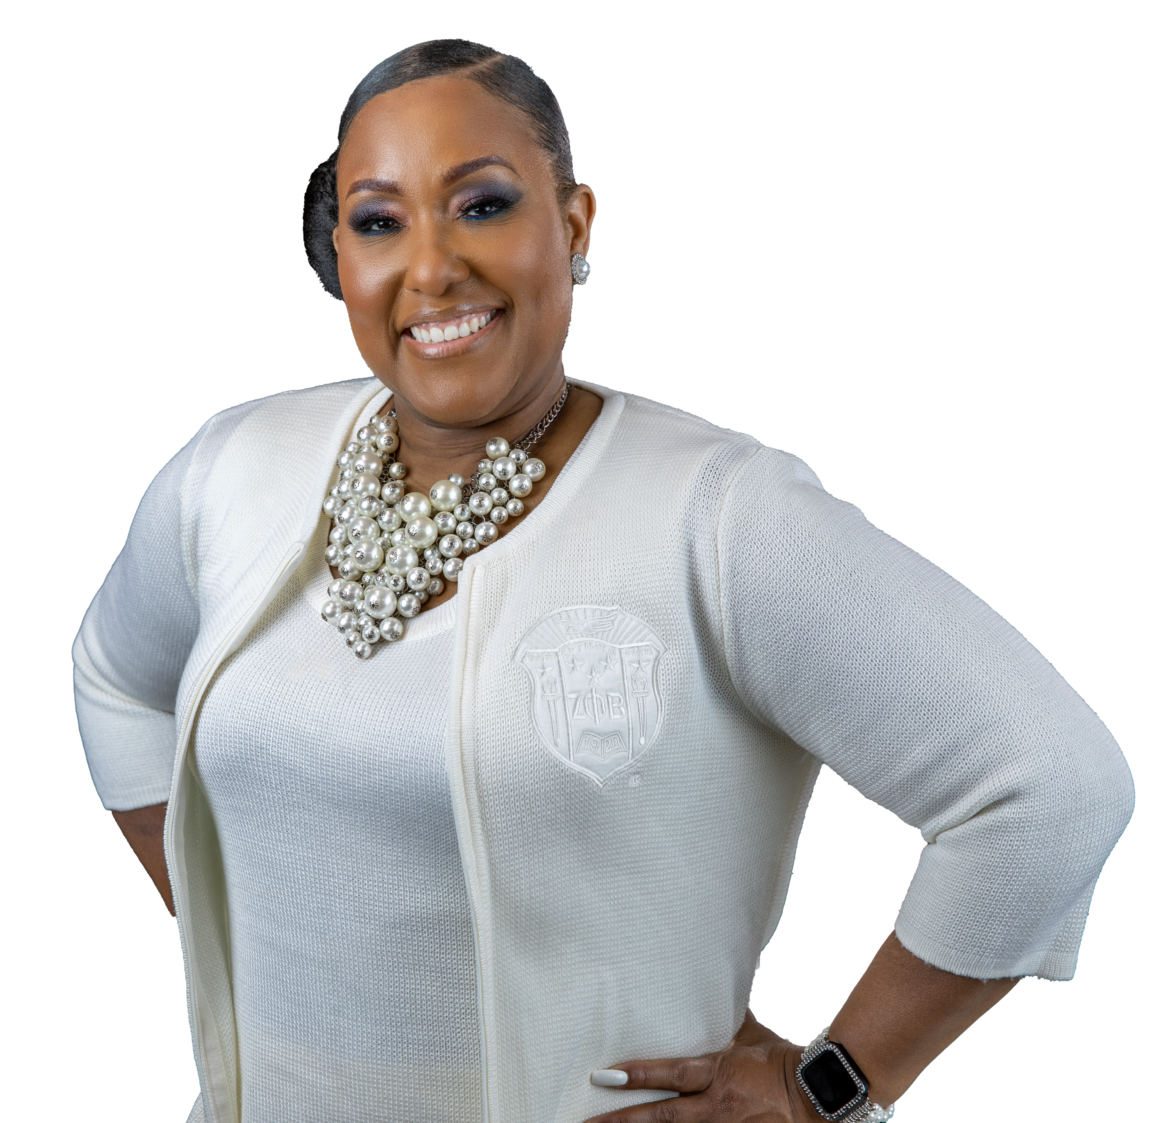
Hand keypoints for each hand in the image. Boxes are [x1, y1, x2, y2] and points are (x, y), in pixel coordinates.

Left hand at [582, 1008, 822, 1121]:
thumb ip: (728, 1016)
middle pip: (663, 1117)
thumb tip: (722, 977)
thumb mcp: (752, 1033)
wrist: (820, 1095)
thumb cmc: (783, 1059)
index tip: (605, 1075)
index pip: (671, 1073)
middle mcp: (717, 1106)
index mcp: (720, 1072)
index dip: (639, 1074)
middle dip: (623, 1121)